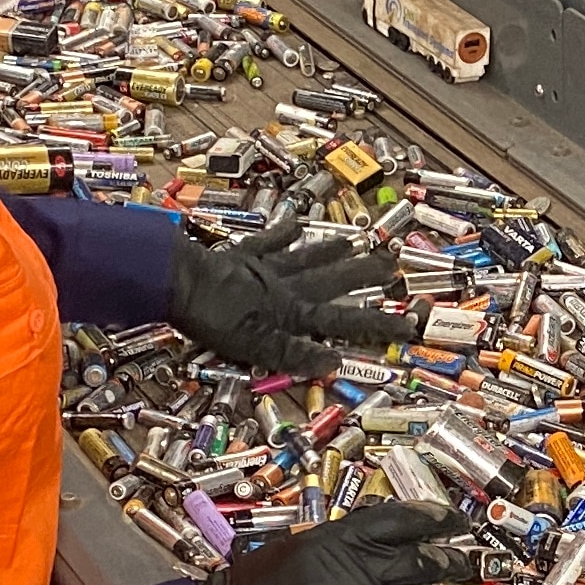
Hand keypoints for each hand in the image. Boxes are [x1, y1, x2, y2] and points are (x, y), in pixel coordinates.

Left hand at [170, 219, 412, 376]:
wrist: (178, 281)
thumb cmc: (214, 319)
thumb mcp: (255, 348)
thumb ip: (294, 354)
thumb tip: (334, 361)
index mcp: (293, 312)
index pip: (343, 321)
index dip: (376, 323)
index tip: (407, 322)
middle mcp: (287, 286)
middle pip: (334, 280)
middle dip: (365, 274)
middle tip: (393, 262)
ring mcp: (266, 267)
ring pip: (309, 257)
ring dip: (334, 251)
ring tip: (358, 241)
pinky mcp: (243, 255)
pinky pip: (269, 240)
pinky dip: (284, 232)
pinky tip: (296, 222)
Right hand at [200, 503, 467, 584]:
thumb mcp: (295, 547)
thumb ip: (340, 542)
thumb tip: (384, 540)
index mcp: (336, 538)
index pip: (403, 519)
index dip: (438, 520)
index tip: (456, 522)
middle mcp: (353, 570)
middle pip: (424, 562)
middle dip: (451, 563)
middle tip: (462, 564)